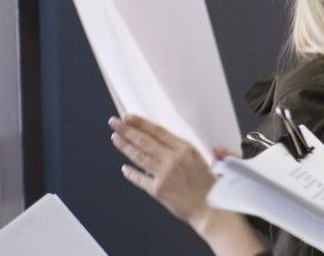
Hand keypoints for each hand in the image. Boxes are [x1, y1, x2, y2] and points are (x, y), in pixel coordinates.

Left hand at [109, 114, 217, 231]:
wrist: (209, 206)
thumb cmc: (208, 183)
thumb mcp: (200, 159)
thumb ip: (182, 150)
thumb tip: (162, 142)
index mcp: (185, 148)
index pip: (158, 132)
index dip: (141, 124)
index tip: (128, 116)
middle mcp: (173, 159)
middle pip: (145, 141)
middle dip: (127, 130)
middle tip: (114, 122)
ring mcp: (164, 174)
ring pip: (140, 157)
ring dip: (125, 147)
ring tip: (115, 138)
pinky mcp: (157, 189)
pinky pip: (140, 179)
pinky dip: (131, 174)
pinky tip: (124, 168)